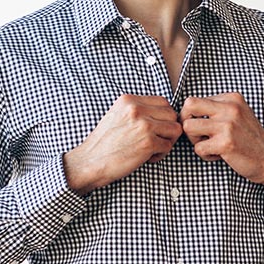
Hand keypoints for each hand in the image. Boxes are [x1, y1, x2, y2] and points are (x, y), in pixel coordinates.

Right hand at [64, 95, 182, 194]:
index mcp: (128, 100)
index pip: (163, 102)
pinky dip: (160, 154)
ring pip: (174, 129)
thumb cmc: (103, 144)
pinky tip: (146, 158)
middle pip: (172, 114)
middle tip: (156, 140)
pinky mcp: (148, 142)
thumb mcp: (116, 116)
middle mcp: (136, 109)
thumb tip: (161, 113)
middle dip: (168, 129)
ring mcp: (143, 125)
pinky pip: (168, 146)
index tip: (155, 128)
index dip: (163, 117)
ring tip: (152, 149)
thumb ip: (136, 110)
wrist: (89, 162)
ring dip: (167, 141)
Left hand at [180, 93, 263, 192]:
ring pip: (188, 127)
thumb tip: (186, 110)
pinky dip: (205, 155)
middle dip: (186, 122)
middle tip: (197, 134)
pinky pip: (198, 148)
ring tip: (209, 145)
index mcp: (231, 98)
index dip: (192, 116)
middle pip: (188, 106)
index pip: (195, 100)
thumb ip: (217, 109)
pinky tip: (219, 155)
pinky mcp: (226, 143)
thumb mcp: (237, 115)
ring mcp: (228, 125)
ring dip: (194, 140)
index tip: (202, 127)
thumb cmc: (249, 140)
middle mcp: (230, 108)